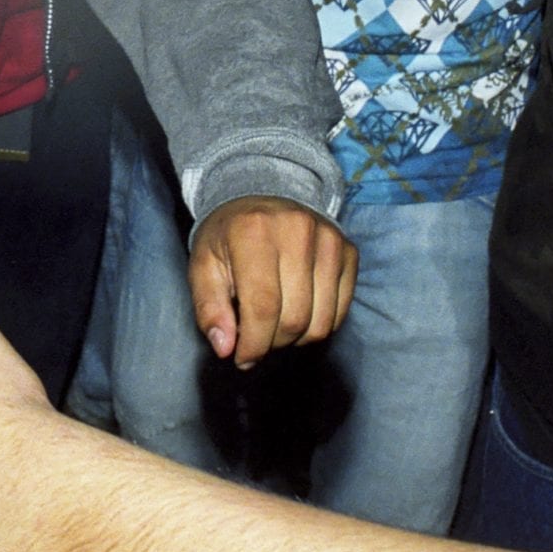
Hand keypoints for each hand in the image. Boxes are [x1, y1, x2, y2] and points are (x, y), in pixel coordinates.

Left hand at [187, 196, 354, 367]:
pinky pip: (341, 311)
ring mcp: (329, 239)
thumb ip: (209, 308)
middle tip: (257, 340)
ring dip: (296, 339)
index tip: (242, 358)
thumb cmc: (228, 236)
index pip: (263, 308)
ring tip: (276, 327)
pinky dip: (319, 325)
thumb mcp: (203, 265)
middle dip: (273, 344)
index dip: (253, 345)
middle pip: (294, 319)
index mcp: (254, 231)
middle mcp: (297, 231)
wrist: (263, 192)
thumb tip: (225, 348)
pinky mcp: (348, 250)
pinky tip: (298, 313)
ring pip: (321, 321)